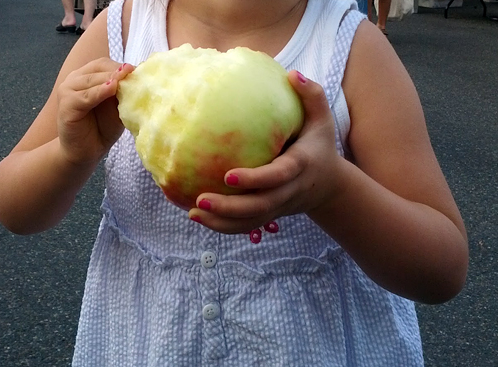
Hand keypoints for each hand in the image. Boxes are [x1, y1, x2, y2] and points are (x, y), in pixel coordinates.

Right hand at [56, 59, 134, 163]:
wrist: (86, 152)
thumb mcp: (117, 107)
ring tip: (126, 79)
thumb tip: (137, 76)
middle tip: (136, 74)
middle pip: (99, 69)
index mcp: (86, 76)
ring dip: (110, 79)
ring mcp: (67, 90)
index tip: (139, 71)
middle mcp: (75, 79)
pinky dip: (99, 92)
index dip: (121, 66)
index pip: (104, 64)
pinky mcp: (66, 105)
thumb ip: (123, 92)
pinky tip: (111, 89)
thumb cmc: (102, 128)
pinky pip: (85, 96)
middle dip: (118, 72)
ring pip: (92, 80)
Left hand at [188, 70, 347, 234]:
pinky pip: (245, 226)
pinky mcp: (268, 216)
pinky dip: (222, 226)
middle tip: (200, 199)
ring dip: (221, 222)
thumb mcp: (322, 120)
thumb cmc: (319, 146)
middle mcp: (288, 192)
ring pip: (249, 221)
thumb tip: (293, 74)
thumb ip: (313, 96)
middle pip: (259, 206)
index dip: (254, 179)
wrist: (328, 186)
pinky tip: (197, 217)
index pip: (277, 176)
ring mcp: (277, 207)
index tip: (228, 176)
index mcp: (299, 167)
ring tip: (193, 214)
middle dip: (229, 208)